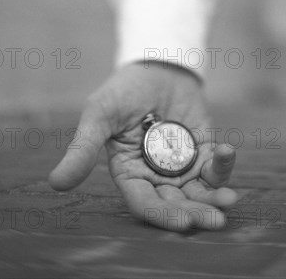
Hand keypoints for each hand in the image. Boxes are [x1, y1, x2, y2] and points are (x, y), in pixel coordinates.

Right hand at [48, 62, 237, 230]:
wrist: (156, 65)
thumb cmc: (123, 90)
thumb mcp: (99, 115)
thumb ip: (83, 148)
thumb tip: (56, 183)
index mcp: (128, 174)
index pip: (145, 203)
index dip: (163, 214)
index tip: (184, 221)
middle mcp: (155, 176)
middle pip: (176, 204)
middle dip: (195, 214)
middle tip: (215, 221)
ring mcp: (181, 165)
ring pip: (199, 192)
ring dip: (214, 198)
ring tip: (229, 201)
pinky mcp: (202, 150)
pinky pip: (214, 165)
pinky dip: (222, 163)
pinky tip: (226, 151)